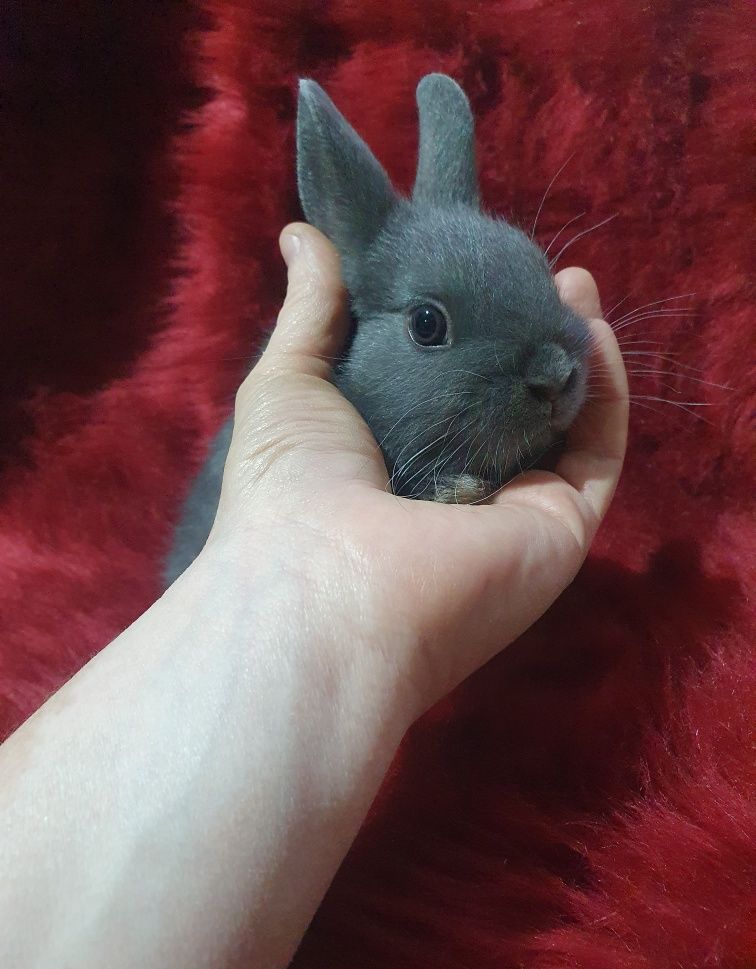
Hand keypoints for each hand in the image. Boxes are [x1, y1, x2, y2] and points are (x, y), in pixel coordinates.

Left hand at [210, 224, 627, 713]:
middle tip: (538, 272)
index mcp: (395, 465)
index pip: (443, 392)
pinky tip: (592, 331)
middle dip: (527, 338)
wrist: (326, 585)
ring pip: (561, 427)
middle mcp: (457, 490)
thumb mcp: (289, 382)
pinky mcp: (559, 529)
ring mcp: (512, 514)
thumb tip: (300, 231)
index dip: (464, 332)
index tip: (475, 270)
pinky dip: (605, 395)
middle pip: (508, 407)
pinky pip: (596, 456)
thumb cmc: (292, 484)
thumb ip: (312, 309)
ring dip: (573, 355)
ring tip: (576, 286)